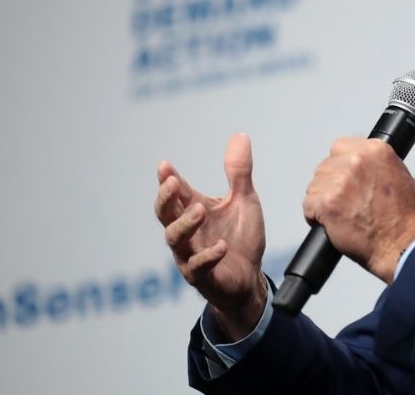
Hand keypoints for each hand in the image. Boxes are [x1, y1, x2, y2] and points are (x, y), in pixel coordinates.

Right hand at [155, 133, 266, 339]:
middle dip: (165, 199)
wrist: (250, 278)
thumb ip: (239, 172)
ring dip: (185, 224)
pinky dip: (208, 256)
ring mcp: (191, 254)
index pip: (175, 193)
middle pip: (165, 214)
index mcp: (194, 210)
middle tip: (173, 184)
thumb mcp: (244, 201)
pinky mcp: (202, 276)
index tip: (164, 165)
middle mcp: (187, 232)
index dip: (167, 179)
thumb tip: (240, 136)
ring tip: (201, 210)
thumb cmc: (241, 238)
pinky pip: (197, 267)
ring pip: (175, 239)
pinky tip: (222, 247)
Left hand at [303, 138, 414, 283]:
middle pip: (325, 166)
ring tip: (342, 213)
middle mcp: (356, 161)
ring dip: (323, 199)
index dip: (340, 164)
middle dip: (331, 183)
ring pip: (315, 185)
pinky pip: (308, 205)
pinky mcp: (326, 203)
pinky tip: (332, 222)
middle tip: (345, 201)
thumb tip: (363, 162)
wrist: (400, 244)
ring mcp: (340, 181)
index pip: (340, 146)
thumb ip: (377, 164)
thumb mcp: (401, 176)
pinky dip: (316, 216)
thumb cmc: (403, 217)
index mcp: (375, 151)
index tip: (344, 176)